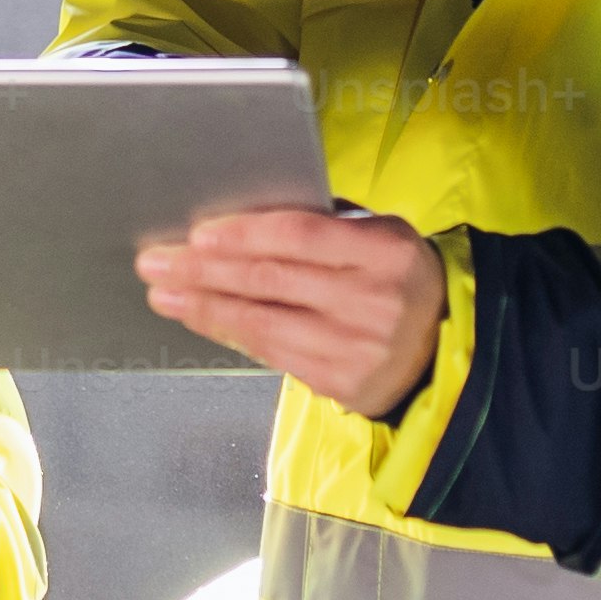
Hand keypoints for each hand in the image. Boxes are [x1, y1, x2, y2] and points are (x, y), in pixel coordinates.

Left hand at [139, 208, 444, 414]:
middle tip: (155, 261)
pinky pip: (273, 354)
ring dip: (205, 308)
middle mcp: (372, 300)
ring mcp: (357, 347)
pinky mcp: (342, 383)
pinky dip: (230, 334)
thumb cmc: (396, 277)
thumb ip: (324, 225)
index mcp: (385, 250)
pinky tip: (201, 319)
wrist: (445, 345)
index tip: (197, 234)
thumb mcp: (379, 236)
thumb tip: (241, 216)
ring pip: (264, 323)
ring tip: (164, 294)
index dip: (244, 234)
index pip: (300, 236)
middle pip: (272, 280)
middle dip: (204, 271)